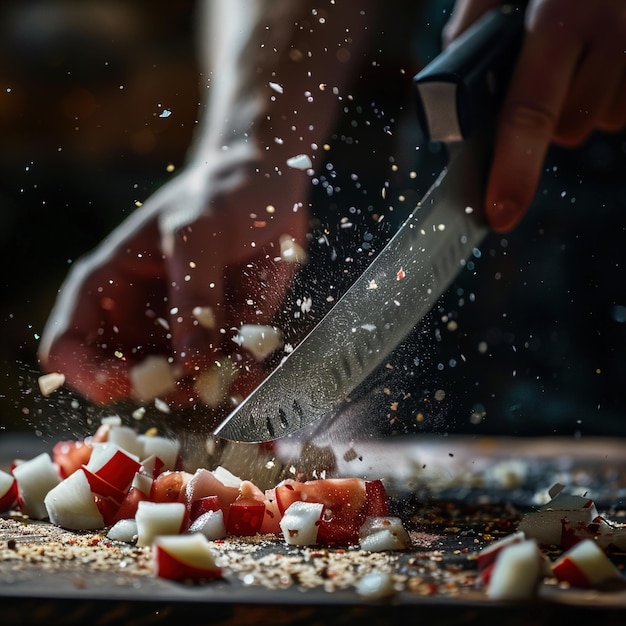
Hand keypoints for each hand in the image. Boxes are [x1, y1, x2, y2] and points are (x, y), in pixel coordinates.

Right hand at [38, 163, 307, 408]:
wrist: (268, 188)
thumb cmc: (218, 195)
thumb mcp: (198, 233)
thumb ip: (193, 295)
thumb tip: (190, 362)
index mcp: (110, 286)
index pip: (68, 346)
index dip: (87, 373)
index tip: (125, 382)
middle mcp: (140, 317)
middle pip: (127, 378)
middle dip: (159, 388)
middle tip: (194, 380)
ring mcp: (182, 331)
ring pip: (180, 385)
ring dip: (204, 387)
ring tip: (231, 370)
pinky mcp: (224, 336)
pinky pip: (224, 374)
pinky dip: (237, 379)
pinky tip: (251, 371)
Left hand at [444, 0, 625, 230]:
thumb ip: (474, 25)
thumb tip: (452, 82)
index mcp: (559, 15)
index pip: (528, 113)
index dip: (513, 170)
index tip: (501, 211)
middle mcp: (611, 35)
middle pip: (566, 130)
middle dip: (544, 120)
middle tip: (541, 72)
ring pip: (599, 122)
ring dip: (580, 104)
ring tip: (579, 54)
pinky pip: (625, 108)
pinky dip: (609, 94)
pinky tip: (602, 58)